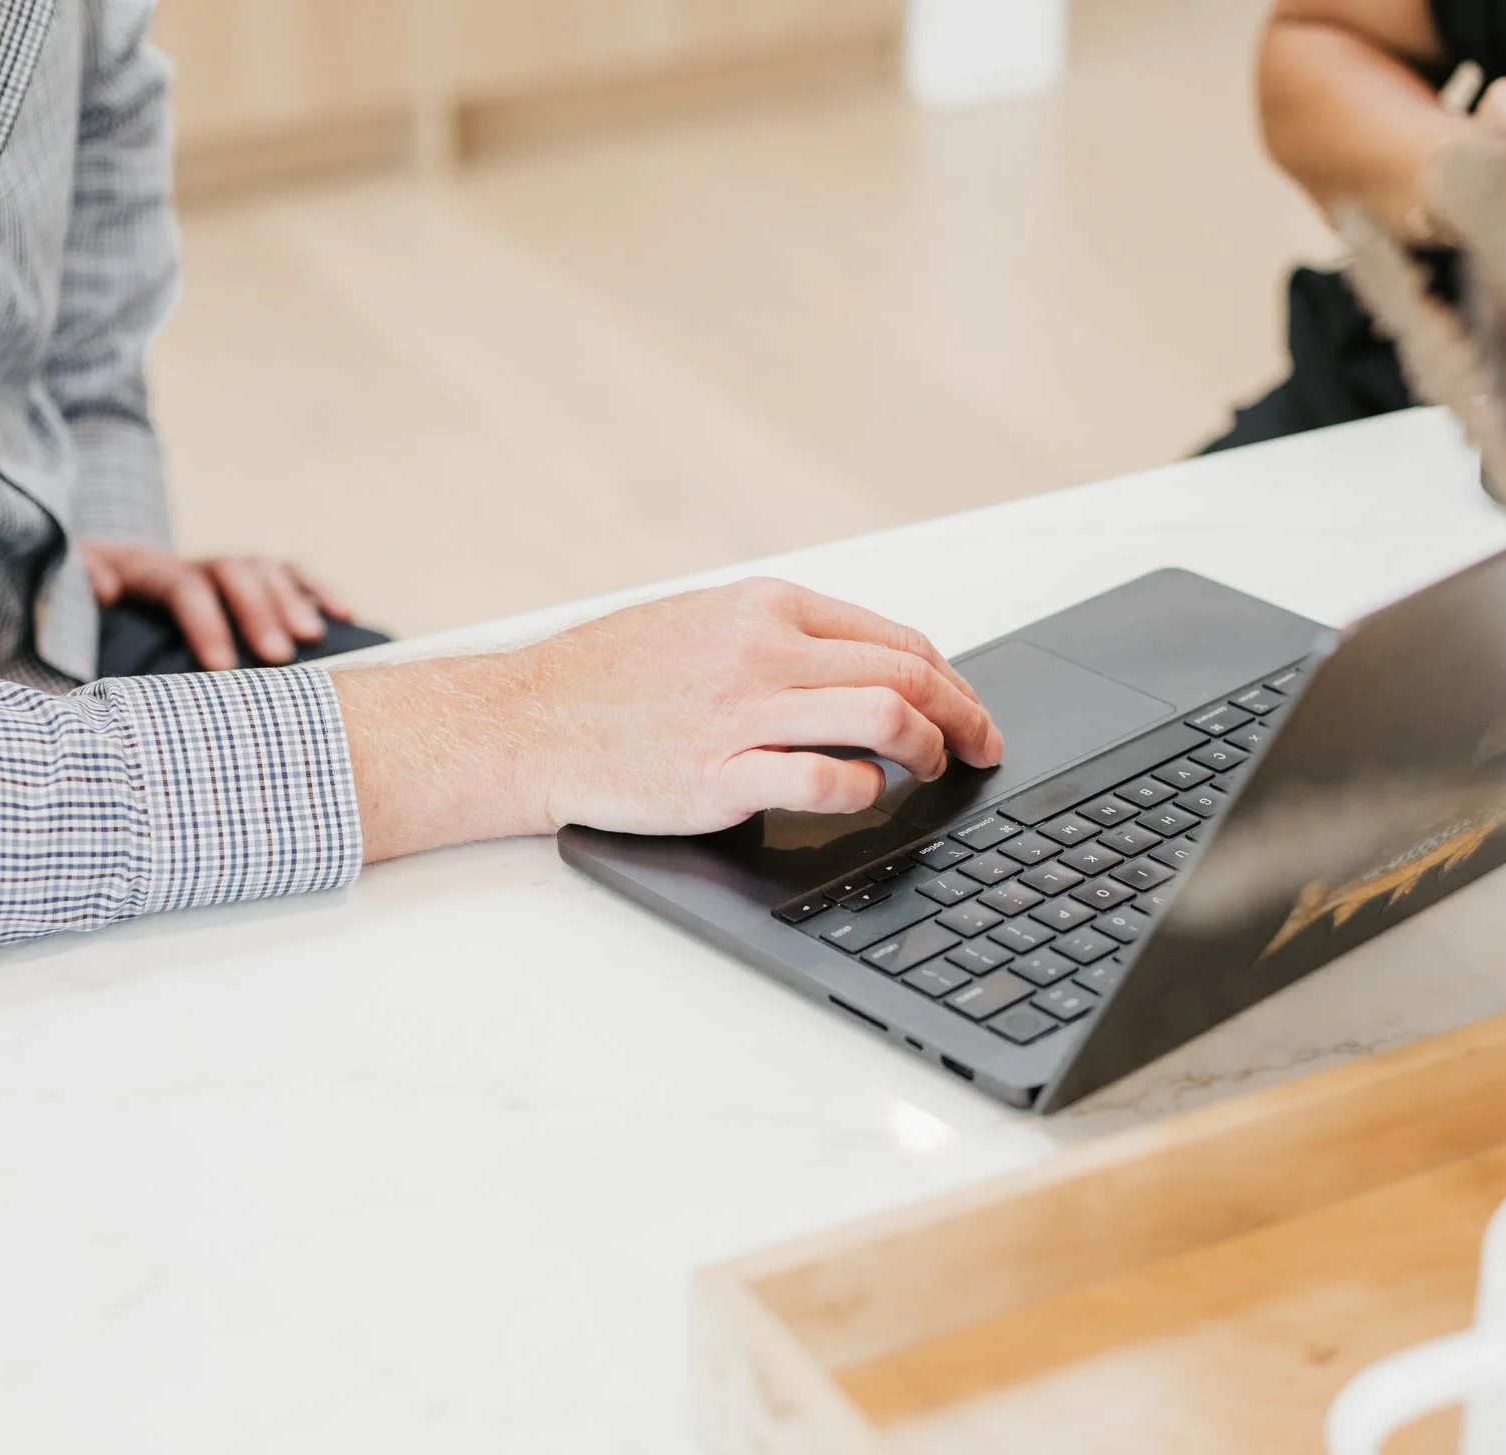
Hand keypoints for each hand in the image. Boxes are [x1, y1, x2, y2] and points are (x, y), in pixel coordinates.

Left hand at [79, 539, 352, 669]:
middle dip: (257, 611)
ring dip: (291, 601)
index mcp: (132, 569)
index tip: (222, 668)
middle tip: (277, 657)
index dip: (204, 621)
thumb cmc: (70, 637)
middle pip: (229, 570)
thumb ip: (71, 613)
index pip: (180, 582)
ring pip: (262, 568)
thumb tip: (98, 589)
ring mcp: (211, 569)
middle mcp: (178, 561)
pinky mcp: (239, 583)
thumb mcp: (60, 620)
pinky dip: (316, 590)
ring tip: (312, 639)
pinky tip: (344, 615)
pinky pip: (286, 574)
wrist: (71, 607)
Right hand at [333, 578, 1004, 860]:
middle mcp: (761, 650)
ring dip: (930, 749)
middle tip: (981, 749)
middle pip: (906, 675)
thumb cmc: (606, 681)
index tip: (967, 711)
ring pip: (883, 716)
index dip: (950, 681)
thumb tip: (860, 669)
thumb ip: (778, 639)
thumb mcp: (700, 624)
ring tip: (937, 773)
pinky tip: (866, 795)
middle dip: (964, 716)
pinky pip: (824, 778)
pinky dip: (864, 788)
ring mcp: (742, 712)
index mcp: (764, 607)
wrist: (525, 721)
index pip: (895, 638)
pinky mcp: (720, 774)